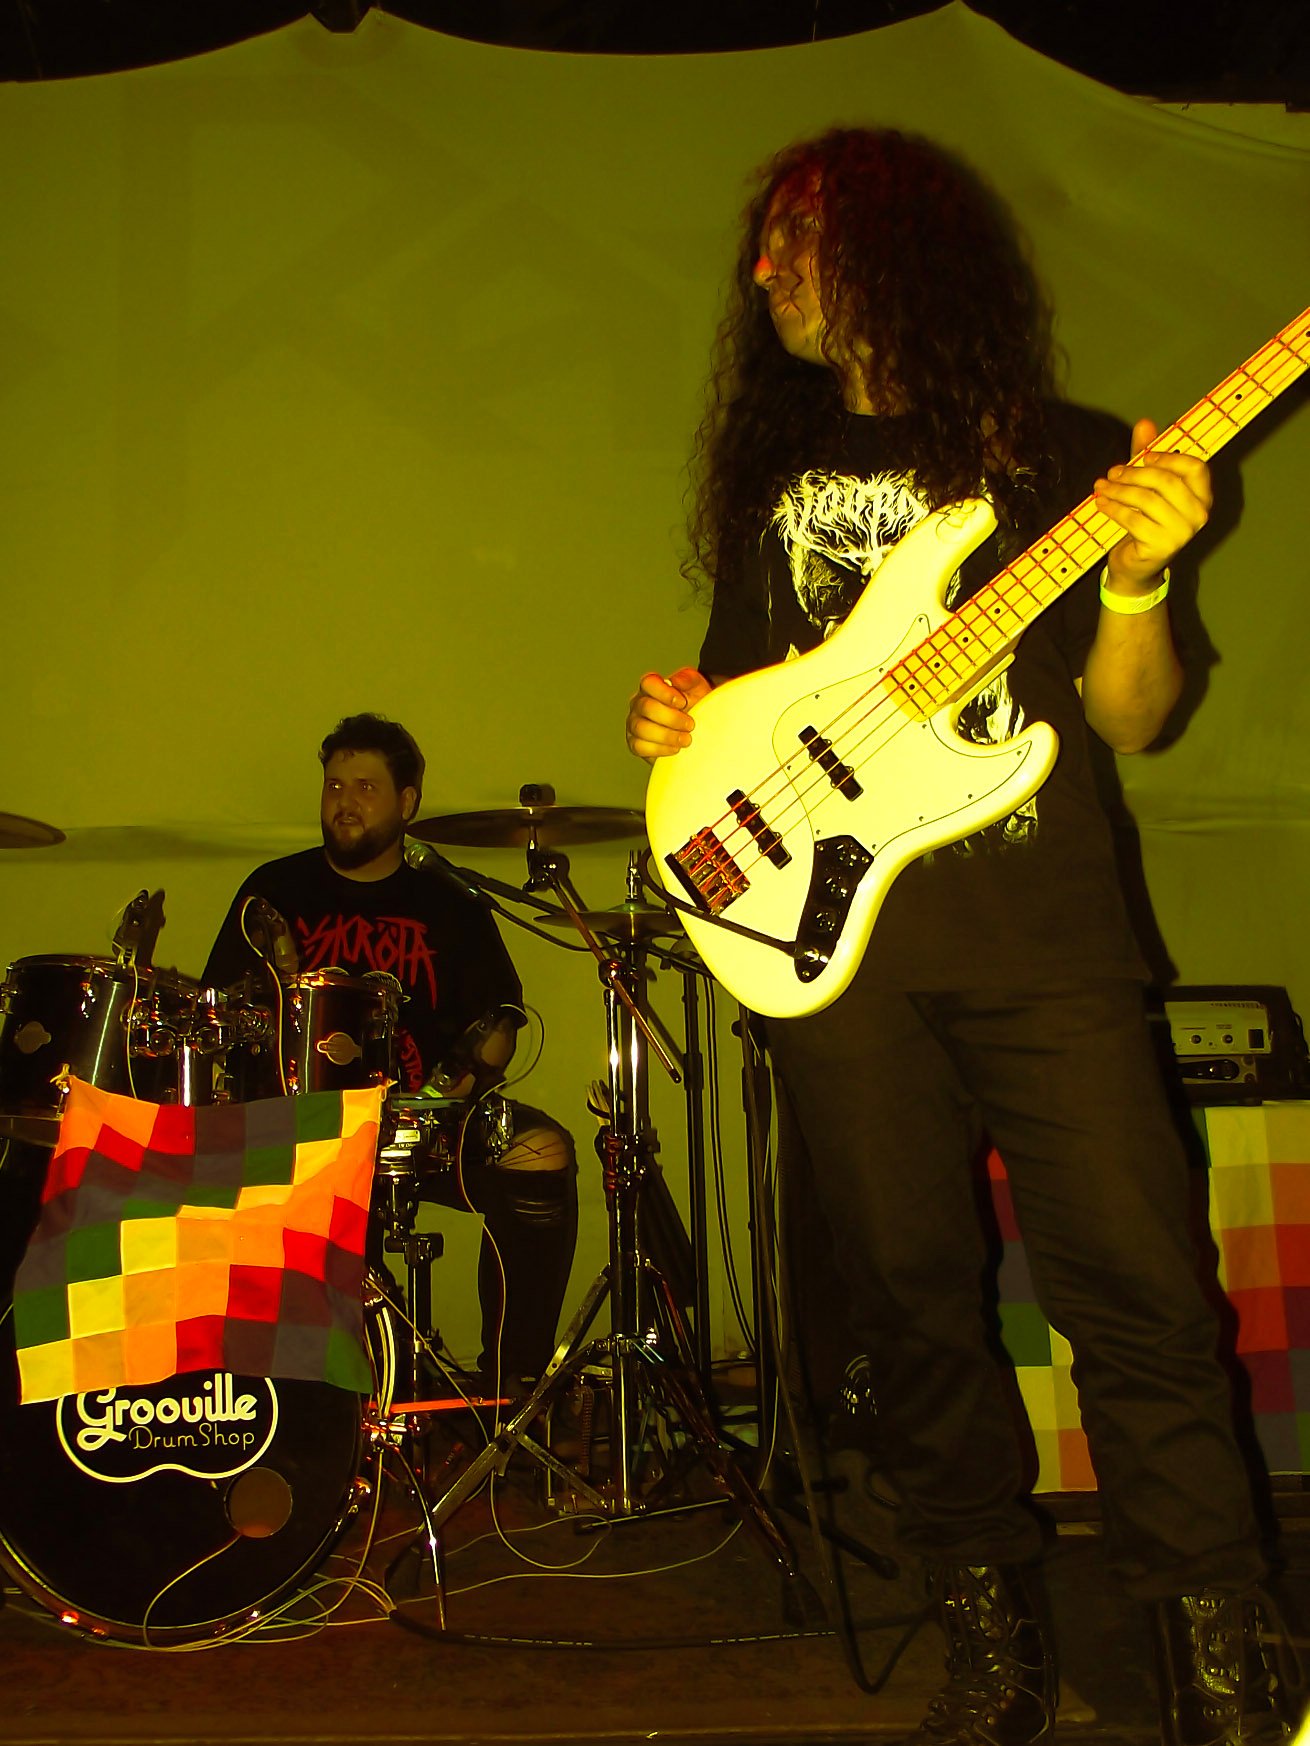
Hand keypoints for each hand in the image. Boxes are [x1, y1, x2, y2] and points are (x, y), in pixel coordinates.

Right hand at [625, 666, 712, 762]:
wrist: (701, 726)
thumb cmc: (695, 704)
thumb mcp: (696, 687)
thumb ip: (686, 679)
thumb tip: (673, 682)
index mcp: (651, 686)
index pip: (648, 683)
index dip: (664, 693)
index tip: (682, 702)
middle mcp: (639, 704)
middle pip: (646, 707)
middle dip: (671, 718)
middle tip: (690, 725)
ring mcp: (634, 724)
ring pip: (641, 729)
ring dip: (666, 736)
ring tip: (686, 739)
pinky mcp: (635, 744)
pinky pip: (639, 747)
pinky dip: (659, 749)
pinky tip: (675, 749)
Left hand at [1095, 418, 1211, 593]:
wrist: (1137, 567)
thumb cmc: (1145, 523)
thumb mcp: (1146, 487)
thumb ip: (1146, 457)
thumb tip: (1145, 423)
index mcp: (1202, 496)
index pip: (1195, 467)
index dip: (1168, 458)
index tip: (1144, 456)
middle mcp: (1199, 515)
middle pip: (1166, 481)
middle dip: (1134, 474)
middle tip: (1112, 472)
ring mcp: (1182, 533)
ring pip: (1146, 500)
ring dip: (1119, 490)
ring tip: (1101, 487)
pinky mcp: (1161, 546)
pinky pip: (1132, 519)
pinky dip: (1113, 509)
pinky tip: (1101, 503)